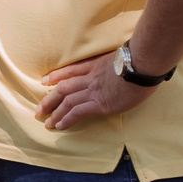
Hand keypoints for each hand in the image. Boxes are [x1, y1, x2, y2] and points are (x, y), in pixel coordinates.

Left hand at [36, 49, 156, 130]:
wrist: (142, 65)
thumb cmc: (140, 59)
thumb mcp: (122, 56)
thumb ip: (115, 61)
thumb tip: (121, 65)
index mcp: (95, 66)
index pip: (71, 71)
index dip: (57, 76)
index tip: (45, 80)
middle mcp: (90, 78)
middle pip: (63, 88)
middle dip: (50, 99)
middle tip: (40, 108)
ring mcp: (93, 91)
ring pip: (67, 101)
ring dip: (55, 112)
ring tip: (46, 121)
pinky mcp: (100, 104)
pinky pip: (77, 112)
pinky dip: (67, 119)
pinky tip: (60, 125)